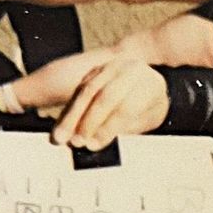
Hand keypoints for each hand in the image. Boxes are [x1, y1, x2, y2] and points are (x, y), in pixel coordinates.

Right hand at [51, 47, 170, 150]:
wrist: (148, 86)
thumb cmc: (148, 110)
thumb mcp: (145, 121)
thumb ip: (124, 129)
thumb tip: (96, 142)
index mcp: (151, 84)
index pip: (126, 107)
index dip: (108, 128)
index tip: (93, 145)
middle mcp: (131, 70)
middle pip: (105, 97)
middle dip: (87, 122)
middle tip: (75, 142)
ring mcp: (111, 67)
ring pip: (87, 91)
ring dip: (72, 116)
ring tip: (60, 138)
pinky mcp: (95, 70)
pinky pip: (79, 90)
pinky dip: (70, 109)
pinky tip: (61, 125)